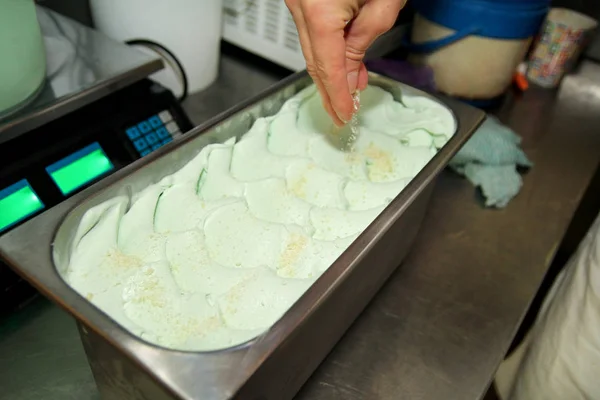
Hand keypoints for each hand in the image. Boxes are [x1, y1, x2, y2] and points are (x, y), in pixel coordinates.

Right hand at [286, 0, 405, 125]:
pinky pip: (312, 31)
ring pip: (310, 47)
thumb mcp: (382, 6)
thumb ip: (361, 46)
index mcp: (319, 11)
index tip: (345, 115)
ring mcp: (298, 0)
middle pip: (314, 61)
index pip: (328, 67)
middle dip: (328, 92)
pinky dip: (327, 49)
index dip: (337, 96)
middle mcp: (301, 6)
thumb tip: (349, 80)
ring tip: (348, 93)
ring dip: (329, 71)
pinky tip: (343, 62)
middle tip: (341, 115)